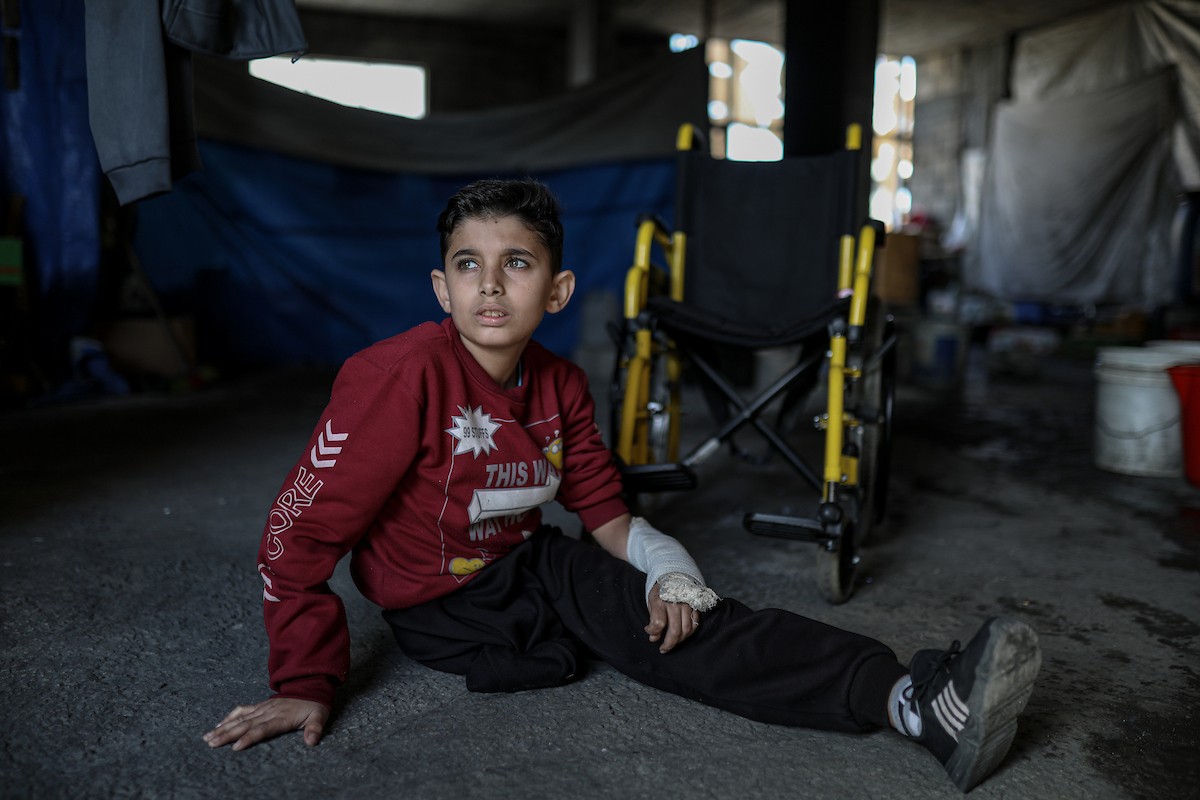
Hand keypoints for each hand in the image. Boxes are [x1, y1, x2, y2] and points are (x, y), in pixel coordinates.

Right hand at [202, 697, 329, 750]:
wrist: (310, 685)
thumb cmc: (314, 705)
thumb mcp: (320, 716)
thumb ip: (315, 728)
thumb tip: (311, 741)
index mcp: (282, 717)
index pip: (263, 729)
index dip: (250, 737)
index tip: (236, 746)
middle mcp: (269, 712)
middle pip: (246, 725)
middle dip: (228, 734)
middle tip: (212, 743)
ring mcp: (263, 707)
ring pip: (240, 718)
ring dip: (224, 727)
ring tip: (208, 737)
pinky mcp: (260, 705)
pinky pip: (242, 710)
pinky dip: (229, 717)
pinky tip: (218, 725)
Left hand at [645, 581, 700, 653]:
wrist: (675, 573)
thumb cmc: (661, 590)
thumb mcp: (651, 601)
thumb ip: (652, 620)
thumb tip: (653, 638)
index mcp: (661, 600)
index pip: (658, 623)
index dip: (653, 632)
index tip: (649, 632)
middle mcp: (675, 603)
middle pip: (674, 630)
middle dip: (668, 644)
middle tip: (663, 649)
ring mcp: (687, 604)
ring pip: (686, 630)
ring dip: (679, 640)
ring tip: (672, 643)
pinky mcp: (695, 606)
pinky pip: (695, 624)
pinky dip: (689, 633)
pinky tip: (682, 635)